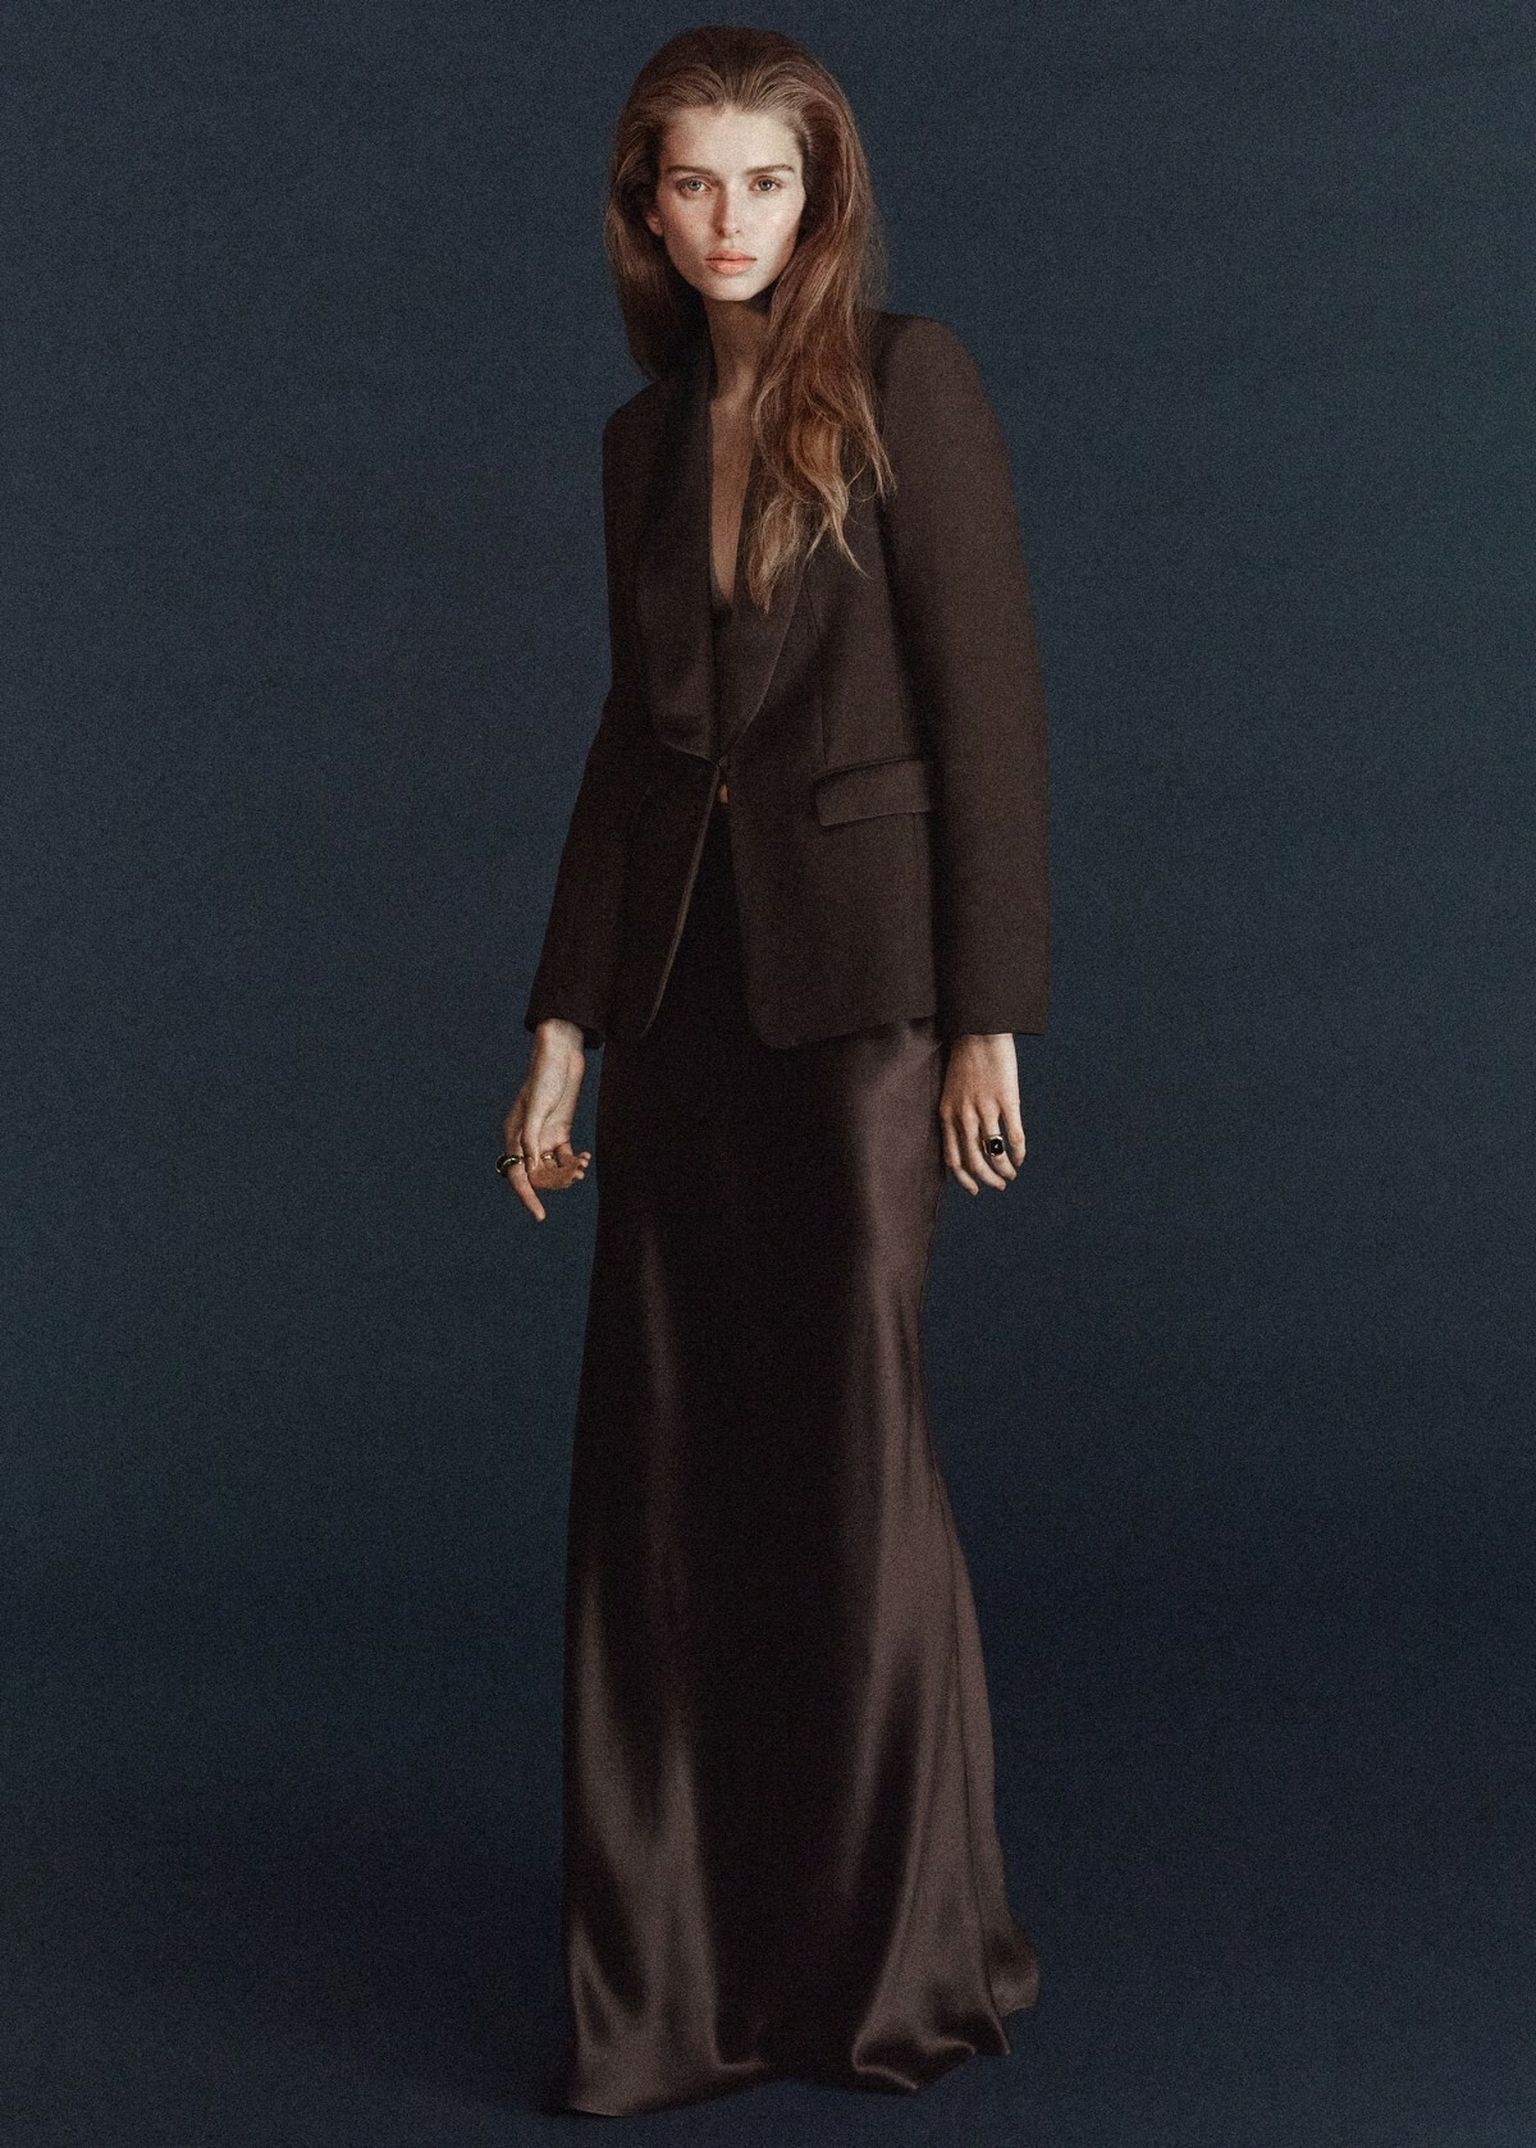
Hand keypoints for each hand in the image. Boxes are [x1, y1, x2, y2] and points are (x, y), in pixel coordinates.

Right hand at [501, 1019, 592, 1221]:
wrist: (562, 1055)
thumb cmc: (546, 1077)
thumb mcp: (538, 1107)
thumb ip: (531, 1137)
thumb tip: (528, 1167)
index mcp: (514, 1136)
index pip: (517, 1174)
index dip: (527, 1196)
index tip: (540, 1215)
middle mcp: (527, 1140)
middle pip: (537, 1175)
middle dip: (556, 1180)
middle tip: (575, 1173)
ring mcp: (544, 1136)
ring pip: (552, 1169)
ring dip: (567, 1173)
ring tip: (582, 1166)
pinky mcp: (560, 1131)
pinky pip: (564, 1158)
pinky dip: (574, 1162)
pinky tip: (585, 1158)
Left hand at [939, 1033, 1027, 1195]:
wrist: (978, 1030)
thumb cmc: (965, 1060)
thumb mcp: (951, 1090)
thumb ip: (956, 1114)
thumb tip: (966, 1138)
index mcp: (947, 1114)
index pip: (952, 1158)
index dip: (964, 1179)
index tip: (975, 1189)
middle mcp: (964, 1115)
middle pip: (974, 1162)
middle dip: (988, 1180)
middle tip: (999, 1185)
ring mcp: (985, 1108)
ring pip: (994, 1153)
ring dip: (1004, 1169)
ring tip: (1012, 1173)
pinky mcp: (1007, 1100)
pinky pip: (1014, 1135)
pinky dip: (1019, 1151)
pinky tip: (1022, 1157)